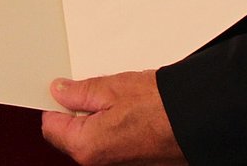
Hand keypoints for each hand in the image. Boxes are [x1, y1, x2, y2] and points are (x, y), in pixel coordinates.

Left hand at [43, 70, 183, 164]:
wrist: (196, 120)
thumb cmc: (160, 107)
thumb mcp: (111, 87)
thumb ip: (80, 91)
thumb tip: (60, 91)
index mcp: (85, 145)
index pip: (51, 125)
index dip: (55, 102)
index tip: (61, 89)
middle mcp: (98, 161)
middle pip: (72, 132)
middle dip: (79, 110)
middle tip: (95, 89)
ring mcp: (116, 163)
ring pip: (94, 135)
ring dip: (99, 116)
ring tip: (118, 97)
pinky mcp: (132, 159)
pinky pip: (112, 139)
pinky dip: (115, 124)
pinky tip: (130, 109)